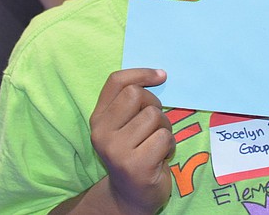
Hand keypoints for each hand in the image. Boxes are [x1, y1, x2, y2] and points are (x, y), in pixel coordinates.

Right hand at [90, 68, 173, 213]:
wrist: (130, 196)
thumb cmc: (134, 153)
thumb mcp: (124, 125)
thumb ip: (131, 102)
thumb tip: (160, 74)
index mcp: (98, 118)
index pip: (117, 81)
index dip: (141, 73)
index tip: (161, 76)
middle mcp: (102, 132)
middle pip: (137, 95)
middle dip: (154, 105)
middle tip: (154, 125)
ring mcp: (116, 150)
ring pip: (154, 116)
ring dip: (164, 127)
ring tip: (156, 143)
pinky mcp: (135, 165)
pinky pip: (164, 137)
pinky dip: (169, 145)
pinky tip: (161, 156)